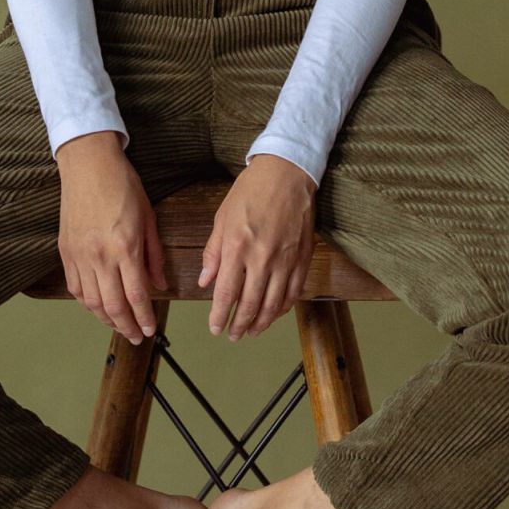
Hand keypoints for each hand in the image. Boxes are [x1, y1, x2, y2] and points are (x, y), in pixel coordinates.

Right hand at [55, 132, 169, 345]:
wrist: (88, 164)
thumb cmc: (122, 184)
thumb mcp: (148, 217)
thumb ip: (154, 255)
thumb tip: (161, 284)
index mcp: (125, 246)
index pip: (136, 295)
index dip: (144, 318)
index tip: (150, 330)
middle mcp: (100, 255)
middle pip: (113, 306)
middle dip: (127, 327)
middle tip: (137, 337)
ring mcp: (79, 254)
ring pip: (91, 302)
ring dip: (106, 320)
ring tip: (119, 326)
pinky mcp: (65, 251)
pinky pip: (74, 287)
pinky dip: (86, 303)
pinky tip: (97, 307)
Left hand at [198, 155, 317, 340]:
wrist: (287, 173)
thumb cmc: (251, 191)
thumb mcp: (222, 217)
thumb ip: (213, 253)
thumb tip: (205, 281)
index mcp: (237, 247)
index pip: (227, 293)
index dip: (220, 316)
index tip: (215, 328)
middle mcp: (262, 258)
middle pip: (250, 304)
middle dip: (240, 325)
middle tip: (233, 335)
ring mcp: (285, 259)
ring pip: (274, 303)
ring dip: (262, 322)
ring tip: (252, 331)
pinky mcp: (302, 257)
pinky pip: (294, 291)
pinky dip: (284, 307)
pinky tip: (275, 313)